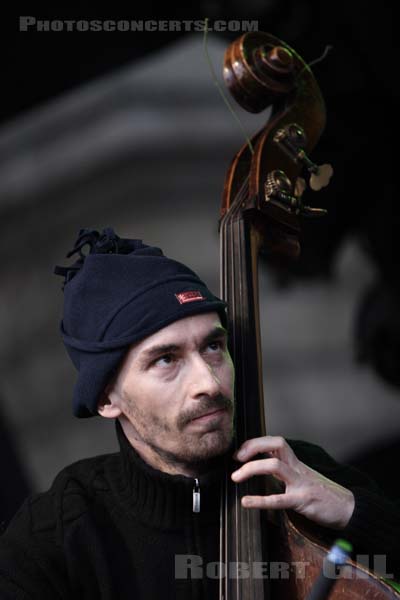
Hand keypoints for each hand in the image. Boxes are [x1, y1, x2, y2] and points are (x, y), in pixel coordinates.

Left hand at [231, 436, 354, 529]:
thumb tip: (261, 464)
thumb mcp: (301, 476)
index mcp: (296, 463)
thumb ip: (284, 470)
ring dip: (251, 469)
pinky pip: (279, 499)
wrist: (349, 508)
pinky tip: (246, 503)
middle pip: (275, 444)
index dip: (255, 443)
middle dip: (252, 447)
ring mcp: (300, 483)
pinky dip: (260, 500)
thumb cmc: (323, 494)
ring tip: (235, 477)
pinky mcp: (303, 500)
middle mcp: (297, 468)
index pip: (275, 442)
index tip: (240, 453)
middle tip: (236, 458)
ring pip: (274, 466)